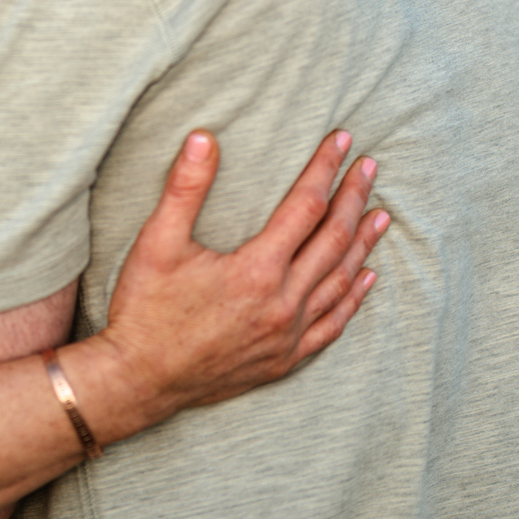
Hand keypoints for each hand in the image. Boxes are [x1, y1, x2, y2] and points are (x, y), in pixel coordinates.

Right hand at [94, 130, 386, 428]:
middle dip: (353, 197)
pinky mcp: (284, 359)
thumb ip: (185, 187)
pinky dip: (353, 298)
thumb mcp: (157, 242)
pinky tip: (365, 279)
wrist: (138, 380)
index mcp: (257, 269)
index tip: (341, 141)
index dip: (325, 169)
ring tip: (380, 214)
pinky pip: (331, 325)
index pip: (306, 206)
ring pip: (340, 281)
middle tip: (369, 166)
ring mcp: (287, 335)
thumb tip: (205, 137)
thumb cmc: (145, 309)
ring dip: (363, 244)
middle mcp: (283, 303)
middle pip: (333, 239)